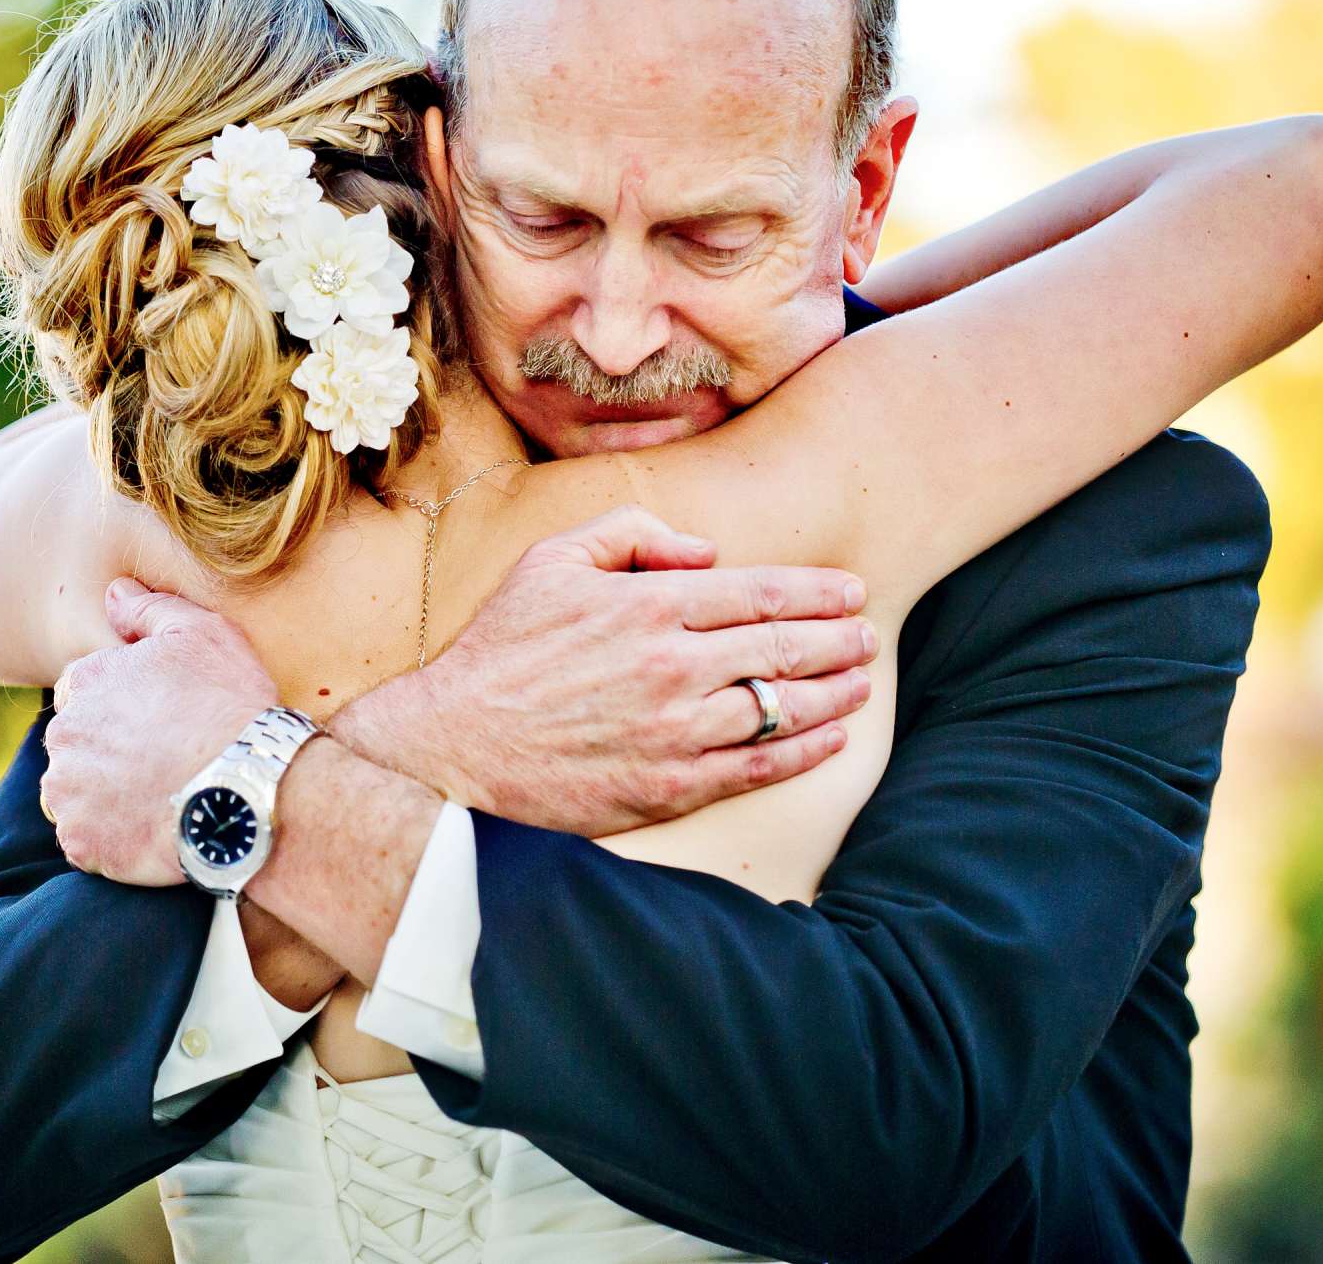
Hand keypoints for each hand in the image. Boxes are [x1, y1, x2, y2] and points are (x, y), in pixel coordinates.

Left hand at [40, 578, 275, 886]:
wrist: (246, 789)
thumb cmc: (229, 705)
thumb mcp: (204, 635)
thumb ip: (150, 610)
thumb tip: (114, 592)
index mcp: (84, 682)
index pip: (83, 691)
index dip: (123, 705)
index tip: (159, 721)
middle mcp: (63, 737)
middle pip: (76, 743)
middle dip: (108, 750)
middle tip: (163, 761)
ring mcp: (69, 793)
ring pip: (76, 793)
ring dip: (105, 795)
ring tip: (159, 798)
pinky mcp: (82, 844)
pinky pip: (86, 841)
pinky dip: (112, 839)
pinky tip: (153, 828)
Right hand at [337, 505, 875, 835]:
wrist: (454, 747)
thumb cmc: (502, 650)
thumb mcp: (552, 560)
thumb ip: (632, 534)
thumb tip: (705, 552)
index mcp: (649, 605)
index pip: (760, 593)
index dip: (817, 592)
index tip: (851, 591)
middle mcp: (673, 667)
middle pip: (784, 648)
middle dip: (840, 640)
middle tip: (869, 635)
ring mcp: (676, 732)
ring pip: (782, 708)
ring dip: (834, 694)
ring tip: (862, 682)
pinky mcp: (669, 788)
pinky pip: (757, 768)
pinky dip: (804, 751)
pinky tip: (829, 738)